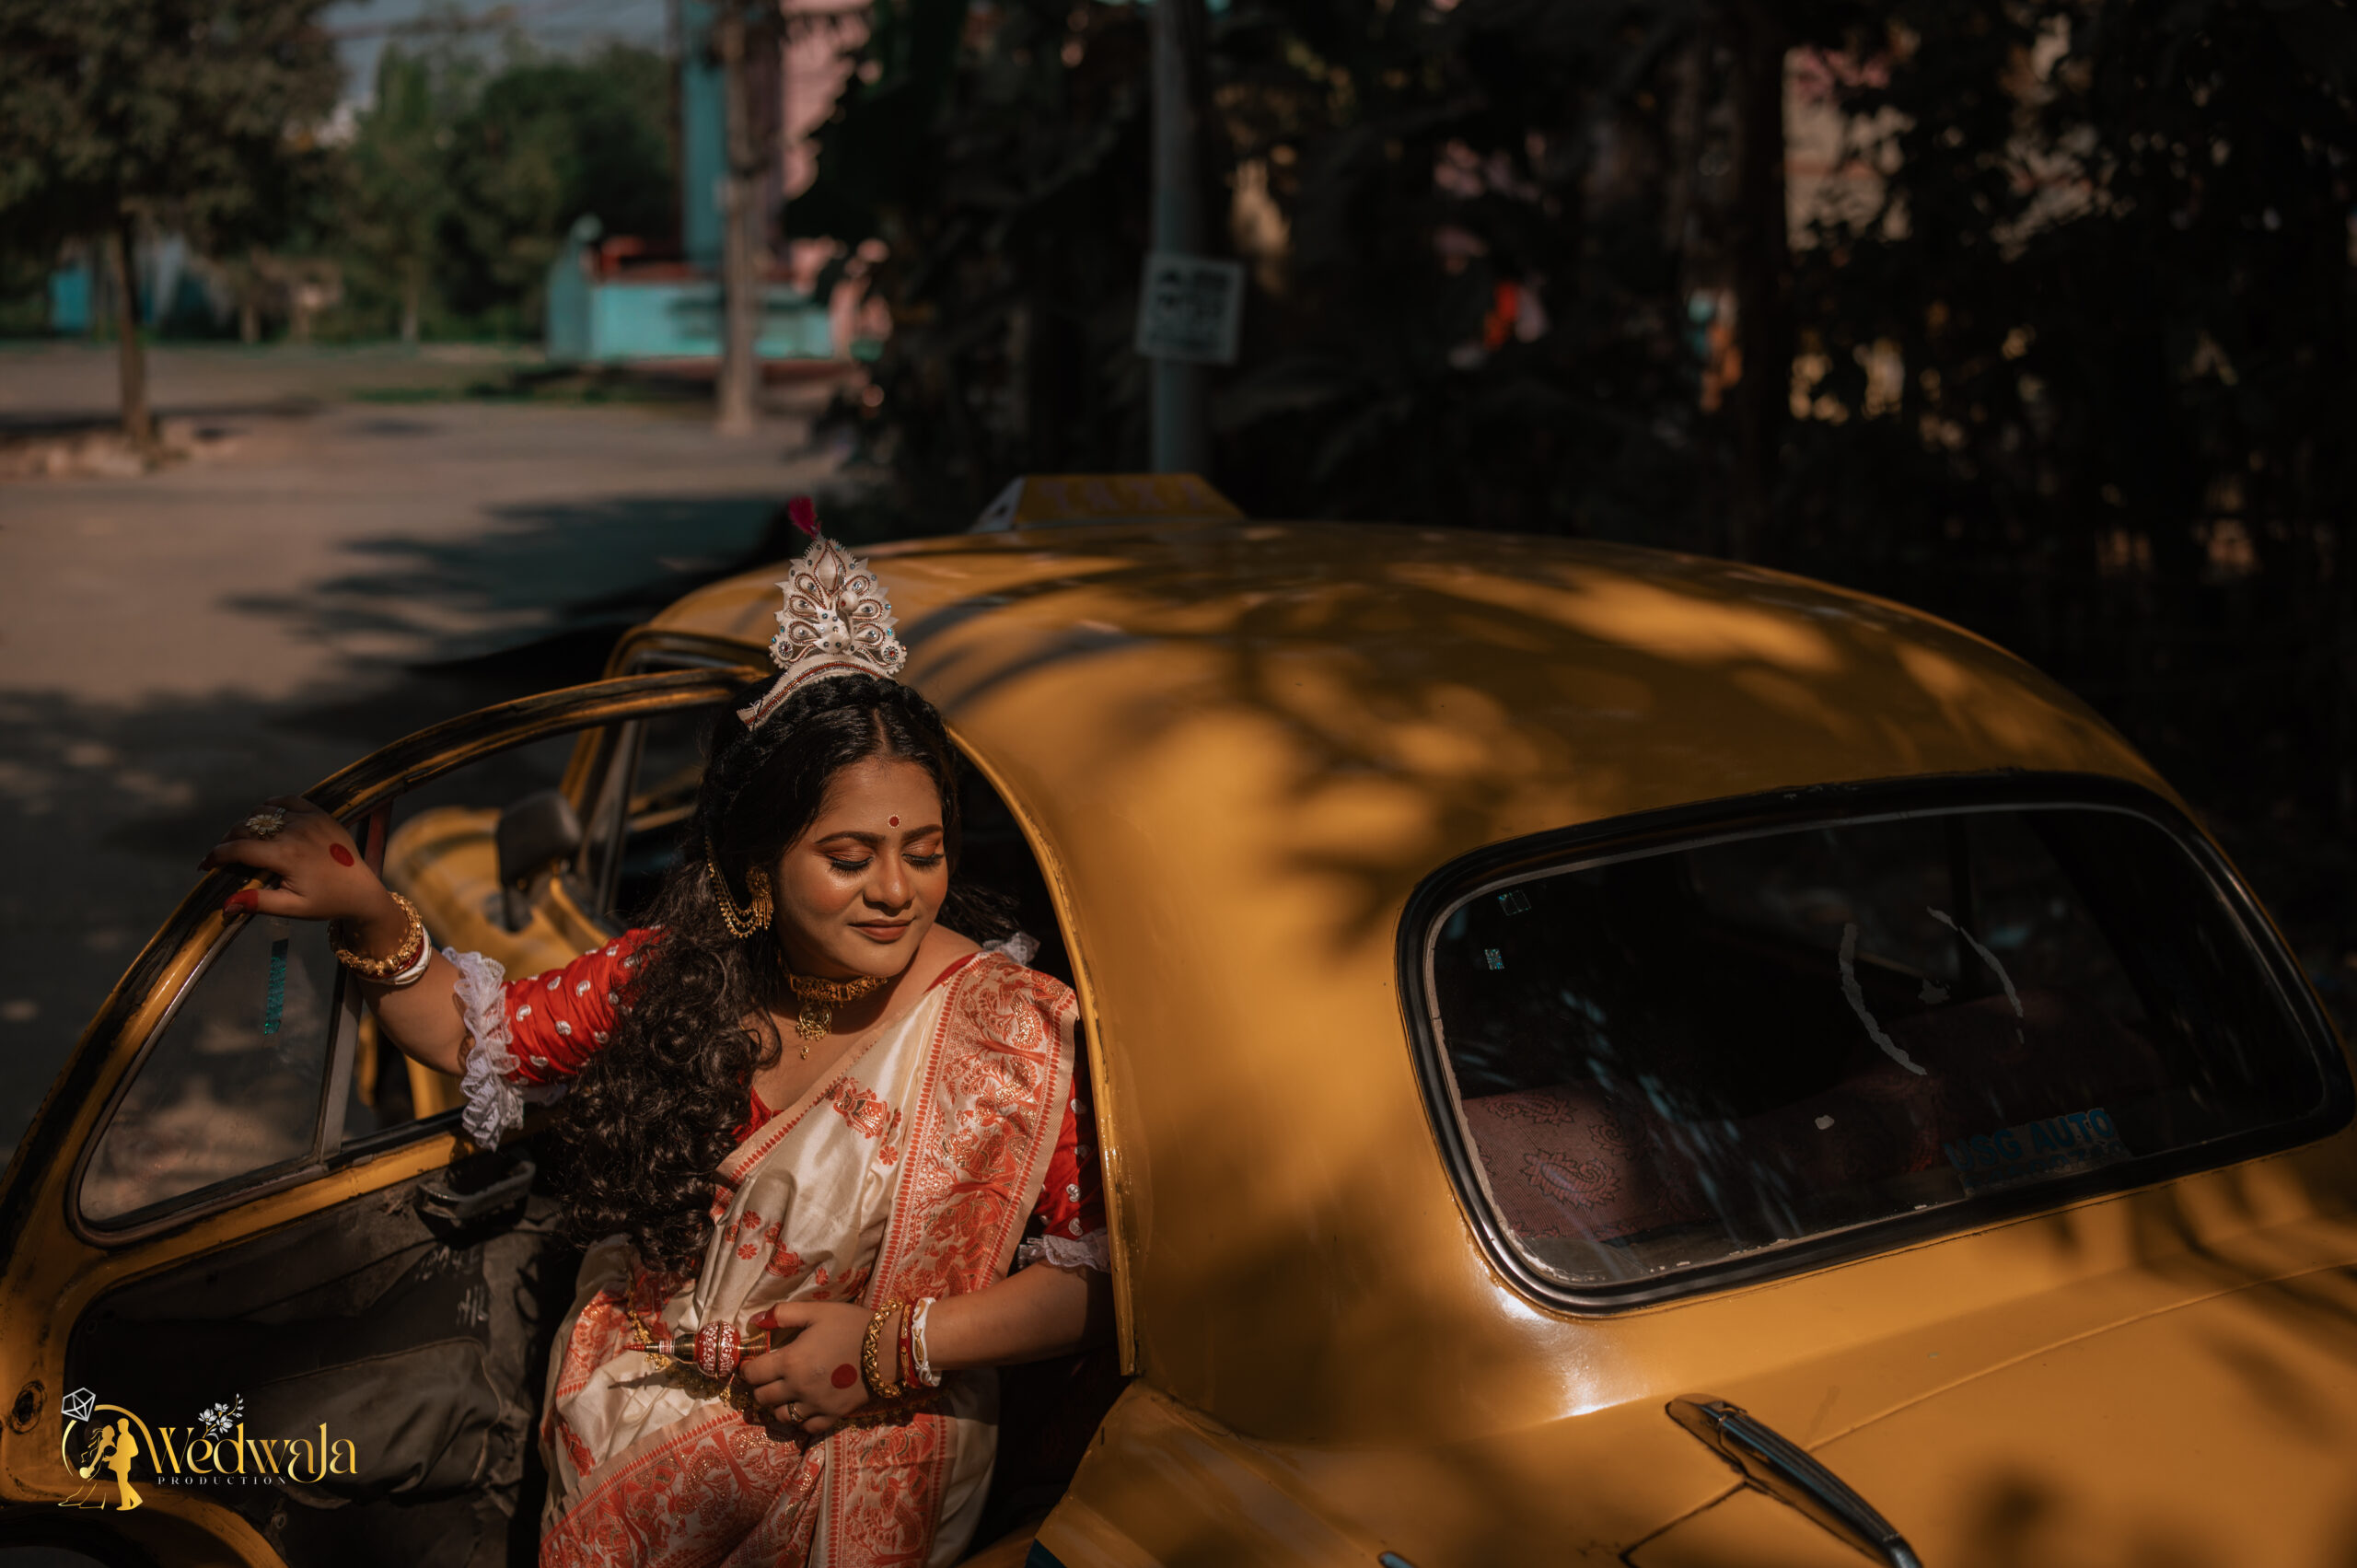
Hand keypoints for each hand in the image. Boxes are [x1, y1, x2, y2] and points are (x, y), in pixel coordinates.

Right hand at [200, 797, 398, 938]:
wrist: (362, 890)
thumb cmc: (327, 902)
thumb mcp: (293, 907)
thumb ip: (258, 902)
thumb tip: (224, 905)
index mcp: (287, 856)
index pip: (239, 849)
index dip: (217, 856)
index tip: (205, 865)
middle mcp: (296, 832)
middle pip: (247, 827)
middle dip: (228, 841)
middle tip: (224, 856)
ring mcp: (309, 819)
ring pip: (263, 812)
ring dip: (248, 824)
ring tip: (244, 840)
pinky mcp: (319, 813)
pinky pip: (287, 800)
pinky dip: (271, 806)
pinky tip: (265, 819)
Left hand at [738, 1300, 891, 1436]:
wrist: (888, 1348)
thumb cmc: (851, 1325)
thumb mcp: (818, 1311)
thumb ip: (784, 1313)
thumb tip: (757, 1318)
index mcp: (790, 1362)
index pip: (753, 1374)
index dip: (749, 1369)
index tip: (753, 1364)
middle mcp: (798, 1388)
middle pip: (762, 1397)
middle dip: (760, 1387)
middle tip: (769, 1377)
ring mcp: (815, 1405)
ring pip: (781, 1416)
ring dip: (778, 1405)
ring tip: (785, 1393)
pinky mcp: (832, 1416)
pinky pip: (806, 1427)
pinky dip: (801, 1420)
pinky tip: (805, 1406)